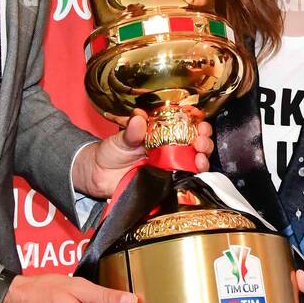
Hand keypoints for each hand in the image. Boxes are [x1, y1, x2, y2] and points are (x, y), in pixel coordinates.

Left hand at [71, 109, 213, 197]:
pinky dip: (195, 178)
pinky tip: (195, 174)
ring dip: (203, 160)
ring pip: (196, 162)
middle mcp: (171, 149)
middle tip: (201, 142)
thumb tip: (138, 118)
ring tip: (199, 159)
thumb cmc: (111, 152)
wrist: (98, 177)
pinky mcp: (168, 184)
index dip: (197, 121)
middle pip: (197, 143)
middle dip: (205, 141)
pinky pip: (186, 181)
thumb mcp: (120, 139)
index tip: (199, 120)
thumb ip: (131, 131)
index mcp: (163, 133)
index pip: (187, 124)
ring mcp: (171, 167)